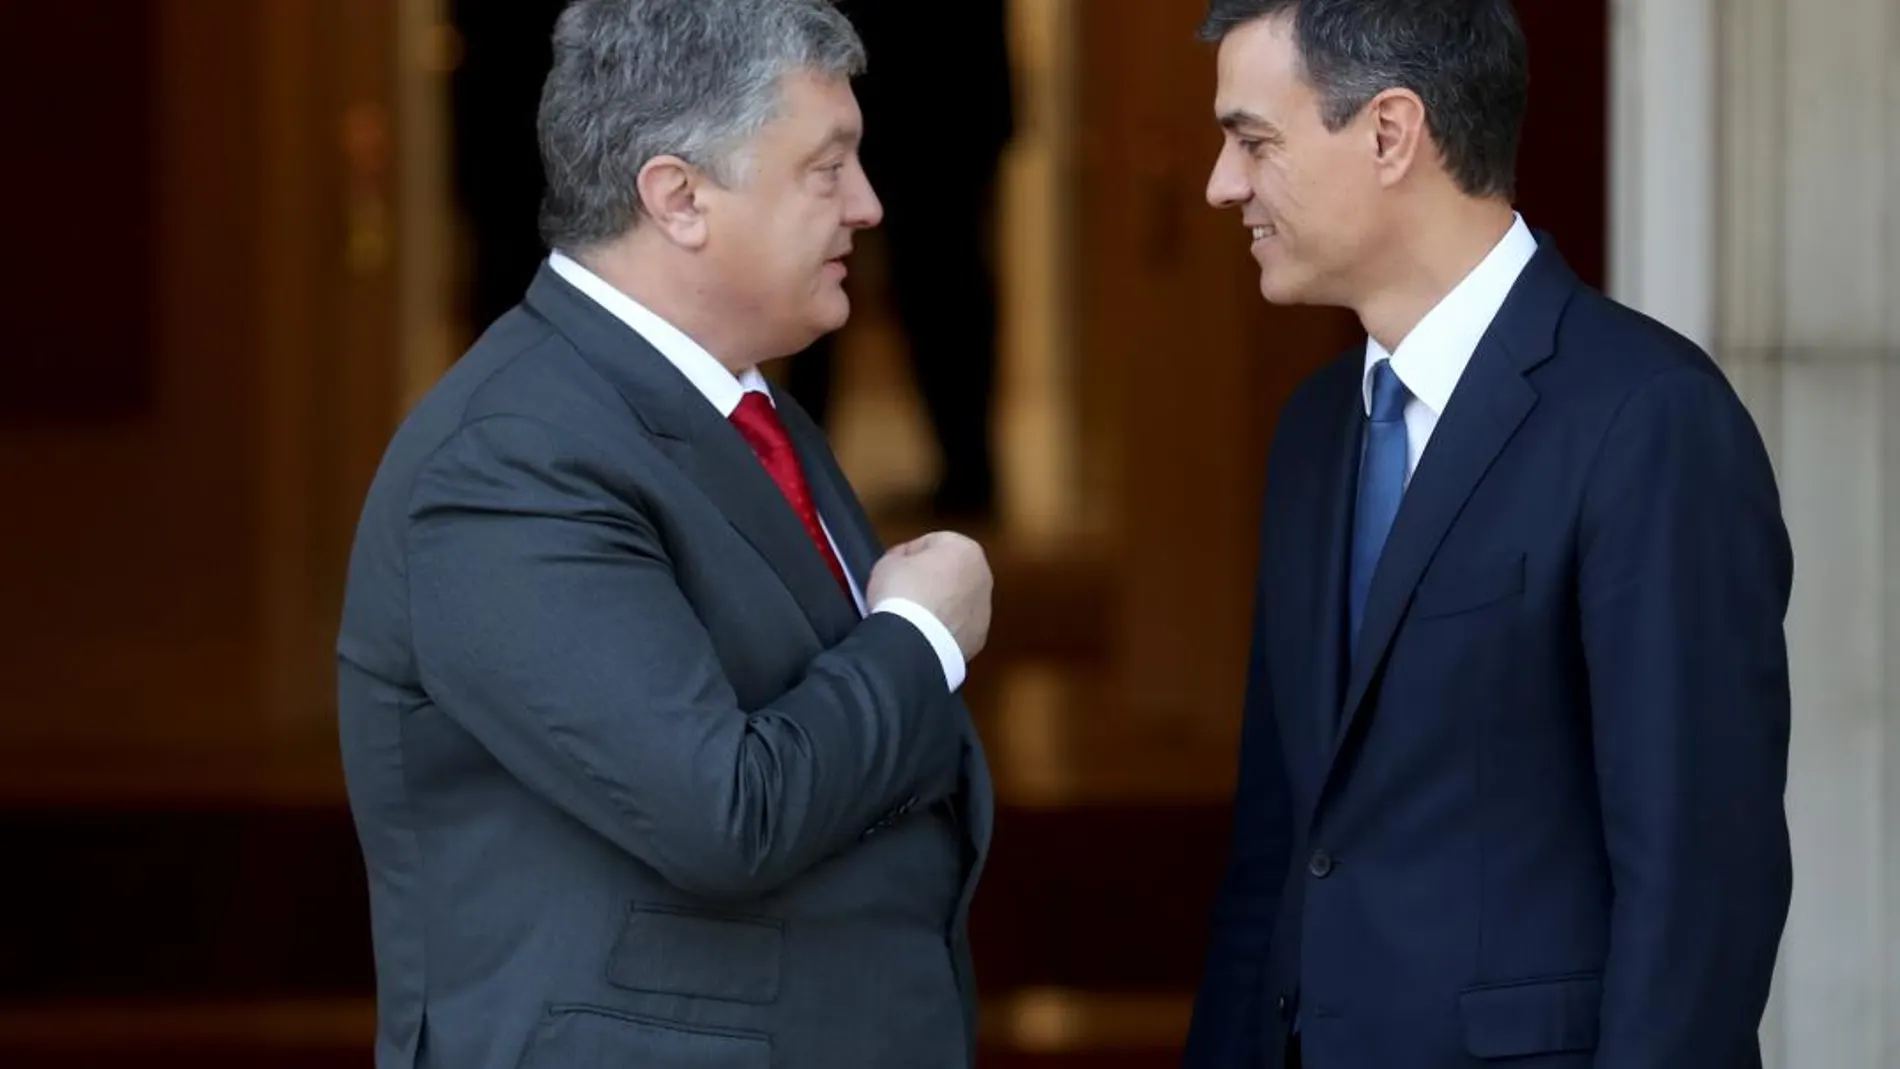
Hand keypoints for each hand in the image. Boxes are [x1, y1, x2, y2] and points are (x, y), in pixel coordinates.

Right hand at [867, 531, 992, 661]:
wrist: (915, 641)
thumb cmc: (903, 593)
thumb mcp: (888, 562)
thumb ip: (900, 556)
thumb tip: (903, 564)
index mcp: (966, 549)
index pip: (933, 542)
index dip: (909, 552)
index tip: (894, 564)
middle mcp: (982, 577)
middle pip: (951, 571)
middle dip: (929, 578)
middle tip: (902, 588)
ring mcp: (983, 610)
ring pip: (957, 600)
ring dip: (939, 603)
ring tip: (911, 614)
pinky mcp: (978, 637)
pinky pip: (957, 625)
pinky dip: (943, 627)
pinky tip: (922, 631)